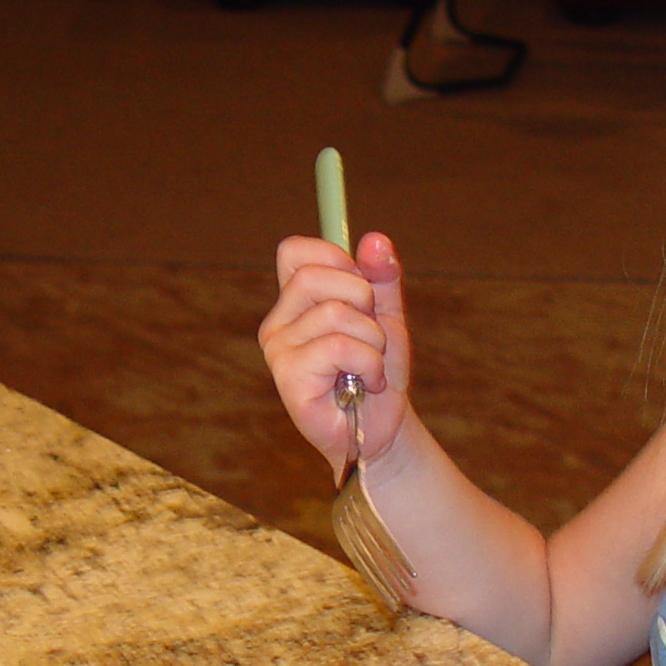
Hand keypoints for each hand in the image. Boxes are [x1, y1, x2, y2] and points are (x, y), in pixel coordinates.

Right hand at [258, 231, 409, 476]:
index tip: (362, 286)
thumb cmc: (377, 372)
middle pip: (314, 276)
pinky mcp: (288, 377)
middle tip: (372, 334)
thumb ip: (381, 277)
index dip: (334, 257)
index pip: (293, 252)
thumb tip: (375, 238)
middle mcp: (279, 323)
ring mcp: (279, 350)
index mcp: (295, 302)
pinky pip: (338, 346)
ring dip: (372, 339)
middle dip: (362, 299)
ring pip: (335, 314)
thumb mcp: (387, 315)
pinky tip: (367, 384)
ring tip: (371, 366)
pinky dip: (368, 363)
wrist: (384, 427)